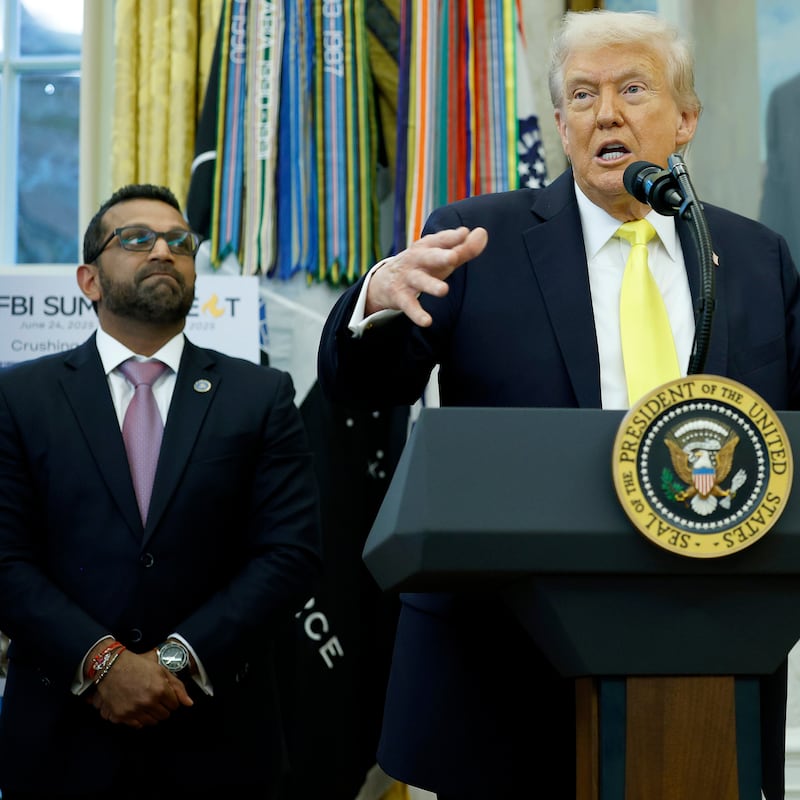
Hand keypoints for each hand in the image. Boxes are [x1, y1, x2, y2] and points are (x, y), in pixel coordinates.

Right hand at [88, 649, 192, 727]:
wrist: (112, 667)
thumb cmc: (138, 666)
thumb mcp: (161, 671)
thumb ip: (178, 687)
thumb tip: (189, 703)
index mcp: (160, 689)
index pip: (175, 705)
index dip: (171, 699)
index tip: (165, 695)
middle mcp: (148, 702)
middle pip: (164, 715)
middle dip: (163, 707)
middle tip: (155, 698)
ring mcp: (134, 710)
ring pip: (152, 722)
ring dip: (152, 714)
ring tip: (146, 702)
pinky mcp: (122, 716)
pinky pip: (137, 725)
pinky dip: (139, 719)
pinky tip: (137, 708)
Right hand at [366, 226, 487, 326]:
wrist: (384, 281)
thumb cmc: (422, 266)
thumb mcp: (441, 256)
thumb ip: (463, 248)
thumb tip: (482, 233)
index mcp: (427, 247)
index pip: (441, 240)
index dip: (451, 237)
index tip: (464, 234)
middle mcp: (416, 260)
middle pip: (428, 257)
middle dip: (439, 256)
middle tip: (453, 258)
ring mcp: (408, 278)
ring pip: (419, 281)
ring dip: (430, 285)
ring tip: (443, 290)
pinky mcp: (400, 296)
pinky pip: (409, 306)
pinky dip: (417, 314)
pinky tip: (427, 321)